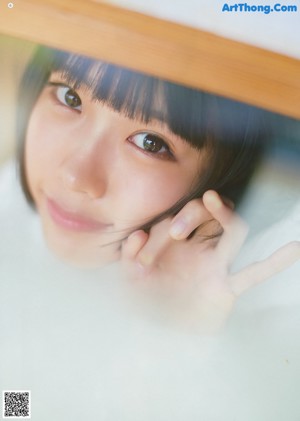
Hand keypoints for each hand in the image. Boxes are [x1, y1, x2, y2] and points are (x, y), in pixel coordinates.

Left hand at [121, 191, 299, 333]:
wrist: (157, 334)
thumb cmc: (145, 302)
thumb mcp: (130, 277)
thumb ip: (130, 254)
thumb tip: (139, 233)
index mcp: (175, 243)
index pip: (171, 221)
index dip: (156, 236)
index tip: (140, 263)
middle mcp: (198, 248)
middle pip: (204, 213)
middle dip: (186, 216)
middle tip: (173, 235)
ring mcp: (216, 265)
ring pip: (234, 231)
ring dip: (224, 214)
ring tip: (212, 199)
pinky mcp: (226, 288)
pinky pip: (254, 273)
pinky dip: (274, 263)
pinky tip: (295, 249)